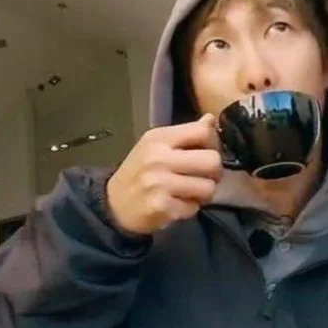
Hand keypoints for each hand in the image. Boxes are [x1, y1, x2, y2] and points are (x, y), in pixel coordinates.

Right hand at [106, 114, 221, 235]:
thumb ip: (185, 134)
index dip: (214, 144)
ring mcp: (159, 183)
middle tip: (205, 177)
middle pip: (212, 161)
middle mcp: (158, 158)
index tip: (207, 153)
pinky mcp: (161, 206)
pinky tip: (177, 204)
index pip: (203, 132)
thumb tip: (211, 119)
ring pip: (208, 187)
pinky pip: (194, 208)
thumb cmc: (140, 171)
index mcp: (159, 138)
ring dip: (204, 193)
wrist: (113, 204)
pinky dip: (189, 208)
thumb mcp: (157, 145)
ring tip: (190, 192)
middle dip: (214, 173)